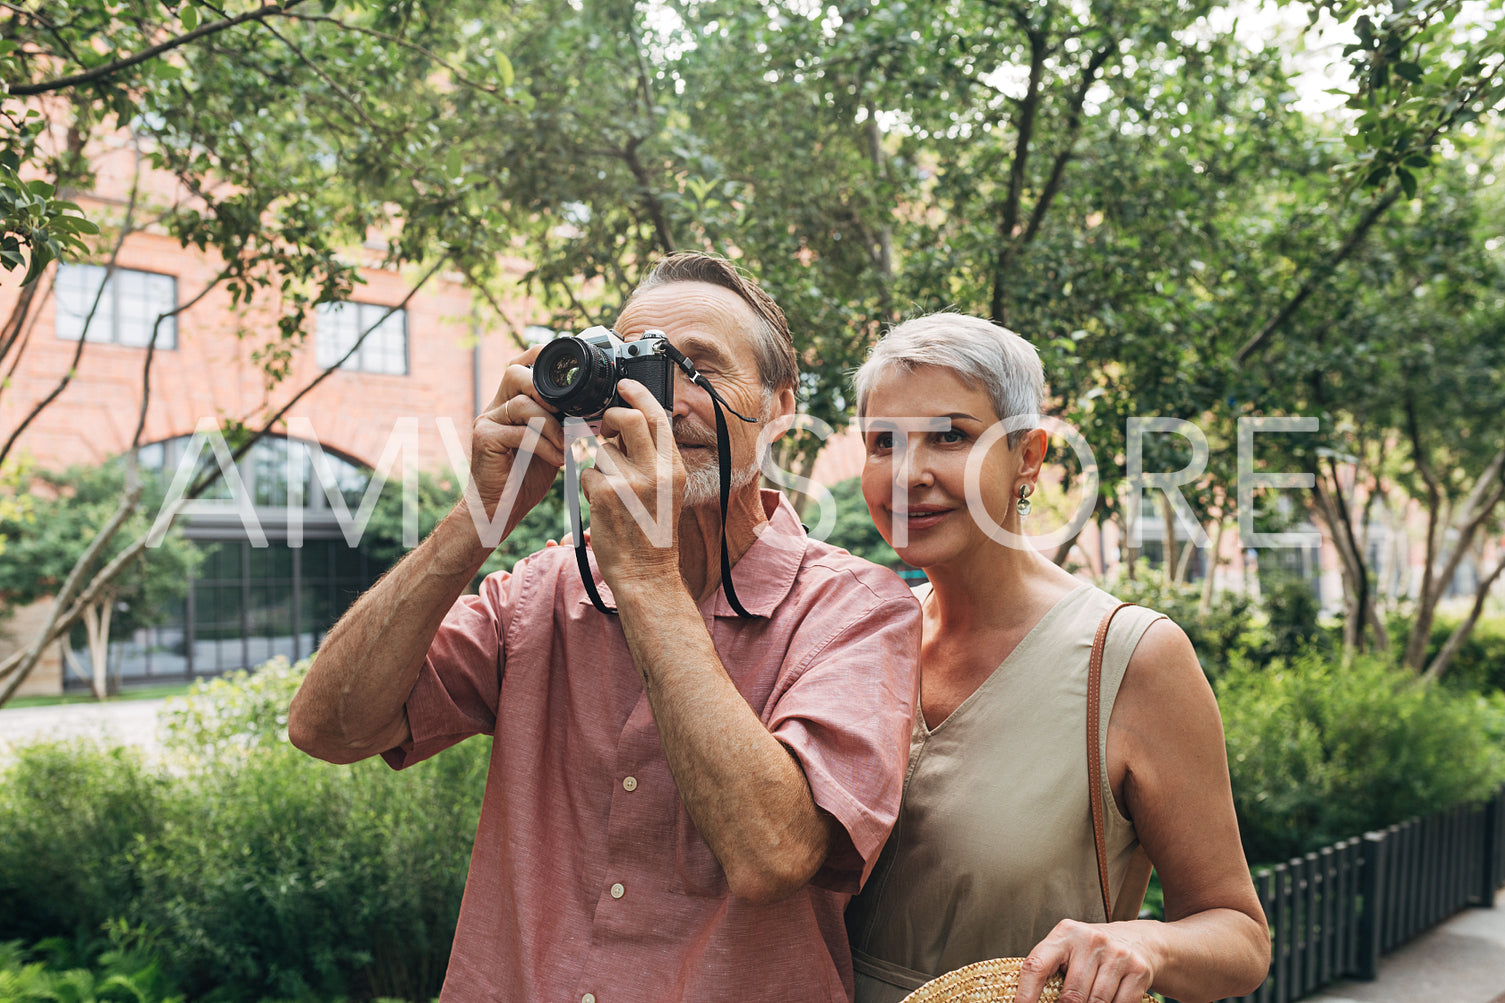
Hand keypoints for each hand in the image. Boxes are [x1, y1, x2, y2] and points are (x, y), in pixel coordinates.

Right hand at [467, 361, 565, 537]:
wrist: (499, 509)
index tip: (568, 366)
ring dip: (551, 425)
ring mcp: (487, 420)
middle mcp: (495, 406)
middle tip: (567, 411)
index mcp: (510, 402)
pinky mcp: (484, 438)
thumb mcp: (550, 442)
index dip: (540, 357)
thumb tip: (589, 406)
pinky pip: (519, 432)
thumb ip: (560, 421)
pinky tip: (556, 460)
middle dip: (545, 388)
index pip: (521, 365)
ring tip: (565, 446)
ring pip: (522, 403)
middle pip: (515, 373)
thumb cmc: (524, 476)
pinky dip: (544, 445)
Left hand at [578, 378, 683, 587]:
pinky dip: (590, 485)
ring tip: (611, 489)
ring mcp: (630, 482)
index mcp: (673, 467)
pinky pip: (588, 473)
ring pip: (603, 449)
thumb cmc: (654, 534)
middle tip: (605, 426)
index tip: (625, 384)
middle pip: (628, 418)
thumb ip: (653, 459)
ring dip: (600, 464)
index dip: (639, 394)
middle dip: (611, 417)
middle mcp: (655, 471)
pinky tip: (602, 504)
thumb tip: (630, 428)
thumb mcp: (667, 492)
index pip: (658, 417)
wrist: (646, 574)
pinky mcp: (605, 494)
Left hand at [1015, 920, 1154, 1002]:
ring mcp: (1116, 954)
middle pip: (1071, 996)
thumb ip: (1050, 971)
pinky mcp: (1137, 970)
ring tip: (1087, 1002)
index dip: (1025, 995)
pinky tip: (1109, 1002)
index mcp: (1064, 934)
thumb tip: (1028, 1002)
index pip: (1036, 966)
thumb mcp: (1069, 951)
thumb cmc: (1093, 951)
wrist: (1140, 940)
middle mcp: (1090, 940)